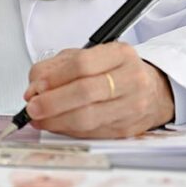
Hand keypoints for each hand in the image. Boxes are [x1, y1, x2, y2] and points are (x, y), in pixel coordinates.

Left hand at [22, 43, 173, 138]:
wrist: (152, 91)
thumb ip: (55, 68)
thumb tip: (34, 88)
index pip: (82, 64)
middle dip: (53, 102)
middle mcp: (131, 79)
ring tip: (39, 119)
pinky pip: (91, 132)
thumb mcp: (86, 56)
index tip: (35, 87)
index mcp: (120, 54)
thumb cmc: (114, 71)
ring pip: (88, 117)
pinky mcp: (127, 129)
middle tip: (33, 107)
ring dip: (56, 120)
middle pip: (85, 92)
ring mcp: (132, 106)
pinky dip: (68, 130)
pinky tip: (55, 125)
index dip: (54, 78)